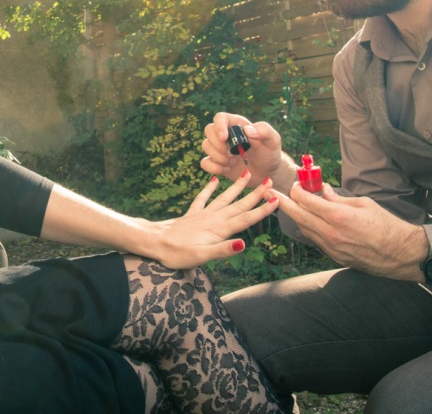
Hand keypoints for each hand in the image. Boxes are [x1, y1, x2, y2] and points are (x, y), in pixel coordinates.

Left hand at [148, 172, 279, 268]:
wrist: (154, 242)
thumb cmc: (178, 253)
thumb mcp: (202, 256)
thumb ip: (223, 250)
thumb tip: (243, 243)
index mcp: (219, 229)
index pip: (245, 219)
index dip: (262, 210)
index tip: (277, 200)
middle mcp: (213, 219)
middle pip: (238, 205)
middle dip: (255, 195)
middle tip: (269, 181)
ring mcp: (202, 215)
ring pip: (224, 198)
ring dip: (236, 187)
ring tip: (247, 174)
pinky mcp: (192, 215)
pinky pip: (202, 198)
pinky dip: (209, 189)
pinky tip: (213, 180)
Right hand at [200, 112, 287, 184]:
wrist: (267, 173)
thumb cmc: (270, 154)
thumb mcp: (273, 141)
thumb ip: (265, 131)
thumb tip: (248, 130)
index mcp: (237, 125)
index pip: (220, 117)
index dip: (219, 126)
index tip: (224, 138)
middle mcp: (225, 134)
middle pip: (209, 130)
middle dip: (218, 144)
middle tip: (233, 154)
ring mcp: (219, 148)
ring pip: (205, 146)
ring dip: (218, 157)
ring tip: (233, 162)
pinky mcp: (216, 162)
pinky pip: (204, 163)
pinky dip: (214, 168)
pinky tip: (227, 170)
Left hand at [271, 182, 427, 280]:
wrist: (402, 254)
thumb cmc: (387, 225)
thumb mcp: (364, 204)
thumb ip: (340, 199)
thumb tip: (324, 191)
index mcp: (338, 216)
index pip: (306, 201)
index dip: (297, 191)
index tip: (295, 185)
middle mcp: (331, 233)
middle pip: (298, 216)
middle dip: (282, 203)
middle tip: (270, 193)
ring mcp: (332, 247)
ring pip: (304, 229)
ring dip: (296, 216)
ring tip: (290, 205)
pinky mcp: (335, 257)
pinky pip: (315, 240)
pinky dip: (309, 228)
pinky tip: (308, 221)